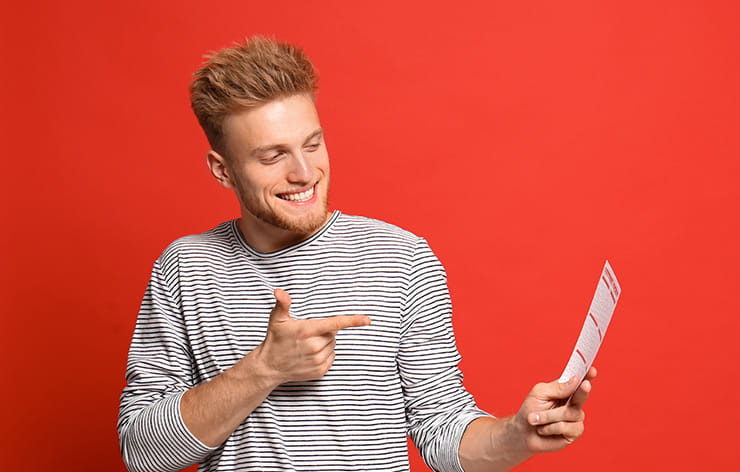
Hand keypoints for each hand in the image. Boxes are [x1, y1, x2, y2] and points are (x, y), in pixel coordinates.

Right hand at [254, 289, 370, 384]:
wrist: (270, 366)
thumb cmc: (276, 339)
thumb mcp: (277, 319)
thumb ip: (283, 303)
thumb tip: (279, 291)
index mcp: (307, 331)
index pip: (334, 324)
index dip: (352, 321)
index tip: (367, 319)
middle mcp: (314, 346)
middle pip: (333, 334)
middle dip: (324, 331)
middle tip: (307, 335)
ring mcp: (317, 360)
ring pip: (333, 345)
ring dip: (324, 343)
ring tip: (307, 345)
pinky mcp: (320, 371)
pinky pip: (332, 357)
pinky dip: (325, 354)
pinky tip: (310, 354)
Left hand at [512, 367, 596, 453]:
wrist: (522, 433)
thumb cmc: (530, 410)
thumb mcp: (540, 393)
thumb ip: (557, 387)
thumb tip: (575, 380)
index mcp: (565, 390)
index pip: (578, 380)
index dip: (587, 375)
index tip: (592, 370)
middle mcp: (573, 402)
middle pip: (582, 394)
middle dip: (583, 390)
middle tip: (585, 384)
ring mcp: (575, 418)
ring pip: (570, 413)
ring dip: (548, 416)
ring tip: (535, 419)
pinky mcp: (574, 432)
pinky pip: (567, 427)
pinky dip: (551, 427)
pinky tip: (544, 429)